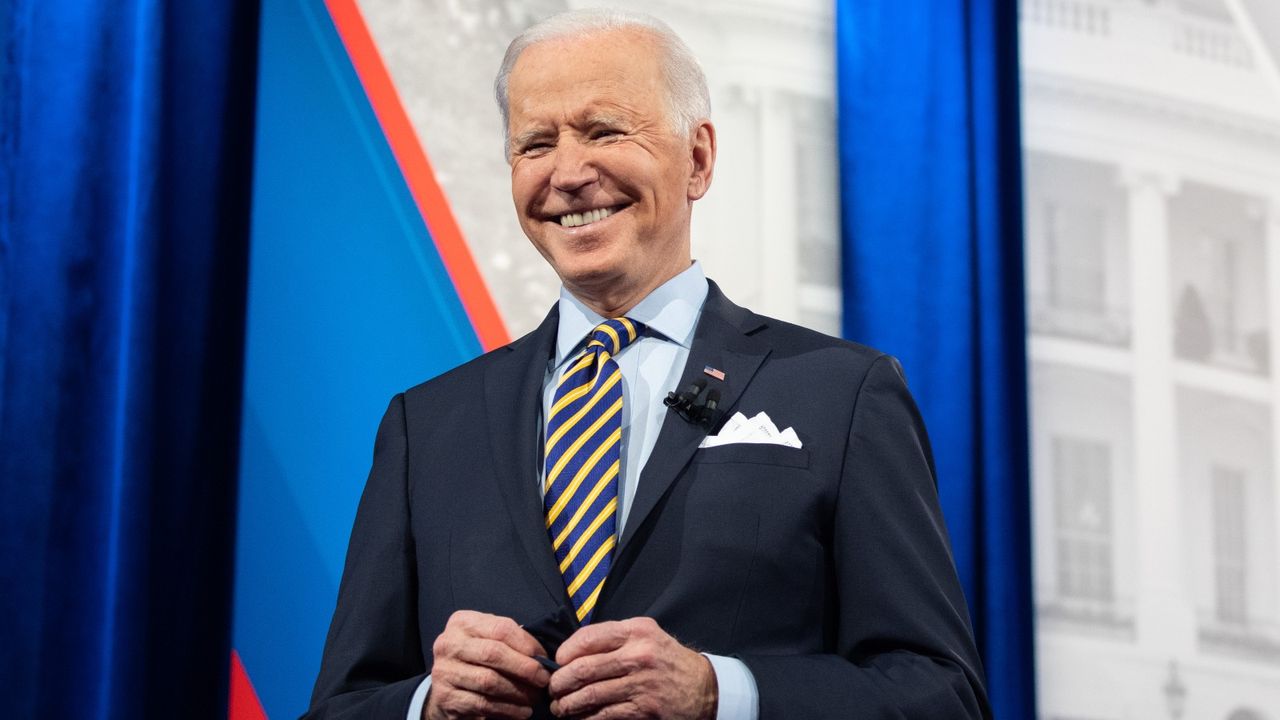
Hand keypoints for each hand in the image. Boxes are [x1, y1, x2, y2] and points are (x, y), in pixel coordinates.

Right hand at [423, 610, 550, 719]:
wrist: (446, 686)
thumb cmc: (476, 658)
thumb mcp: (488, 639)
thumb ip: (510, 641)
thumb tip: (541, 657)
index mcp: (462, 623)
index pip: (500, 628)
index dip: (526, 644)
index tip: (543, 658)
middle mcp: (448, 644)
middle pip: (493, 653)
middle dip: (524, 668)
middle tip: (543, 680)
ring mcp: (444, 671)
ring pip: (489, 681)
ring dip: (518, 692)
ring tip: (534, 697)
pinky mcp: (446, 698)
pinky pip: (483, 704)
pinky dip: (508, 709)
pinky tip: (521, 711)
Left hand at [548, 617, 716, 719]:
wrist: (704, 688)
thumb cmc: (667, 660)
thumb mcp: (646, 635)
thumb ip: (614, 638)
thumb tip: (573, 651)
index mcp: (635, 631)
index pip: (587, 638)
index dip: (565, 652)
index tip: (558, 663)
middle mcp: (638, 655)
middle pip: (583, 669)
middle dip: (560, 683)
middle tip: (553, 690)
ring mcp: (641, 684)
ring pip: (589, 695)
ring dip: (567, 705)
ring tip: (561, 707)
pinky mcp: (644, 709)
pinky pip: (604, 715)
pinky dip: (586, 719)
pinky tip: (579, 719)